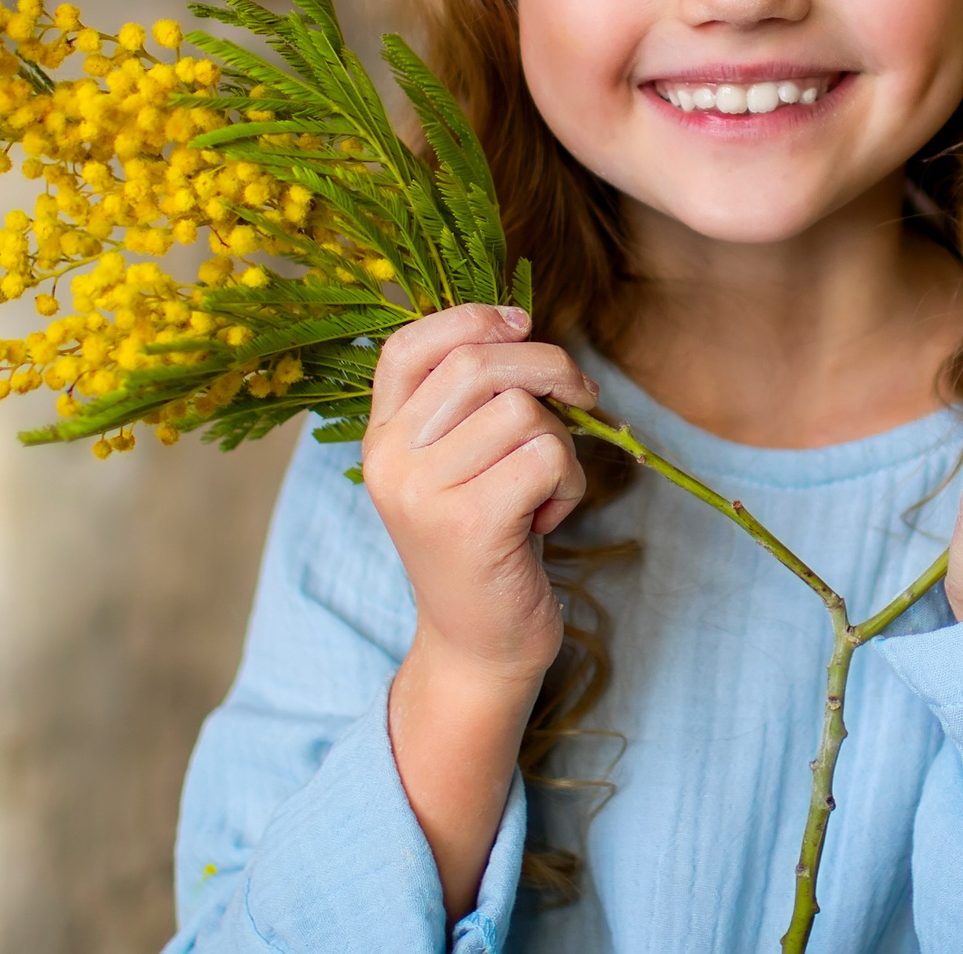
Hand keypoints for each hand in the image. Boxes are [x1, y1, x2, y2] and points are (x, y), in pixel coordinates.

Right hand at [365, 303, 597, 689]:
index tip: (523, 323)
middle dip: (548, 367)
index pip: (407, 346)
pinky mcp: (469, 525)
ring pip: (521, 411)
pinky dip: (568, 482)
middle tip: (581, 397)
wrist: (477, 645)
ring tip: (544, 490)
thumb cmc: (485, 541)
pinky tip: (547, 519)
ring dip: (560, 443)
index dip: (470, 319)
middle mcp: (390, 460)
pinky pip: (545, 457)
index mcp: (381, 438)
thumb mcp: (459, 464)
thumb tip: (519, 324)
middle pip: (477, 364)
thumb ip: (468, 401)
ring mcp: (423, 494)